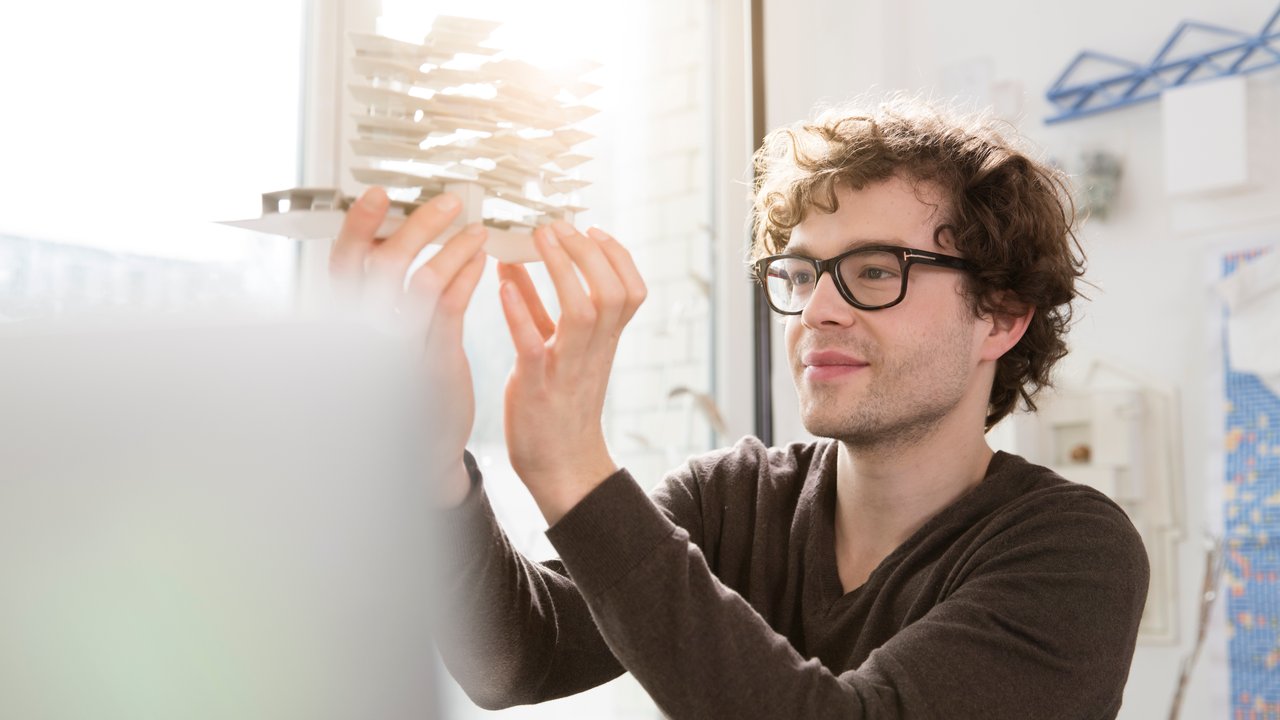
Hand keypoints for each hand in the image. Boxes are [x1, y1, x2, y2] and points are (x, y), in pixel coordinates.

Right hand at [330, 187, 488, 506]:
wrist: (418, 447)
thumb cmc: (400, 383)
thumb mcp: (380, 337)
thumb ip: (380, 294)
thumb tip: (390, 238)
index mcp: (348, 320)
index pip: (344, 263)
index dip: (357, 226)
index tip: (378, 194)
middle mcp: (366, 332)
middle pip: (380, 264)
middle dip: (415, 227)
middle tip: (449, 201)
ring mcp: (398, 348)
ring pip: (420, 282)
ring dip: (452, 248)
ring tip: (477, 230)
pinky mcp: (432, 363)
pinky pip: (449, 308)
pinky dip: (466, 276)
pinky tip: (483, 260)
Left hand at [497, 221, 645, 523]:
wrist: (560, 467)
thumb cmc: (555, 403)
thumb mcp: (553, 347)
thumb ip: (534, 303)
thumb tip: (512, 259)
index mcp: (604, 342)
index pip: (631, 290)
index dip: (617, 256)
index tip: (592, 229)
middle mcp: (594, 351)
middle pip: (612, 292)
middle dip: (589, 253)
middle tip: (558, 226)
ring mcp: (567, 369)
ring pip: (584, 312)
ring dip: (563, 270)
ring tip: (539, 240)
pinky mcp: (537, 388)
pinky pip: (534, 346)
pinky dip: (520, 313)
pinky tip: (503, 286)